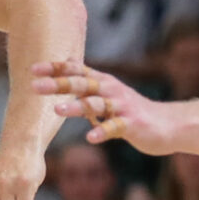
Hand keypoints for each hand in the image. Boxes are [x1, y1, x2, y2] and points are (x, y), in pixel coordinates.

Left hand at [31, 59, 169, 153]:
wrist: (165, 124)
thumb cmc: (130, 109)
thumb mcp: (107, 91)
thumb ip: (87, 79)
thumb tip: (66, 61)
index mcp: (102, 82)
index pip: (76, 70)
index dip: (55, 69)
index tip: (33, 69)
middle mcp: (110, 90)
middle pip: (82, 84)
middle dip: (58, 84)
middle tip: (35, 86)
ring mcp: (122, 107)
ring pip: (96, 104)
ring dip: (76, 106)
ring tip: (57, 110)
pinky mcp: (132, 124)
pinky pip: (114, 127)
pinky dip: (102, 131)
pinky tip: (89, 137)